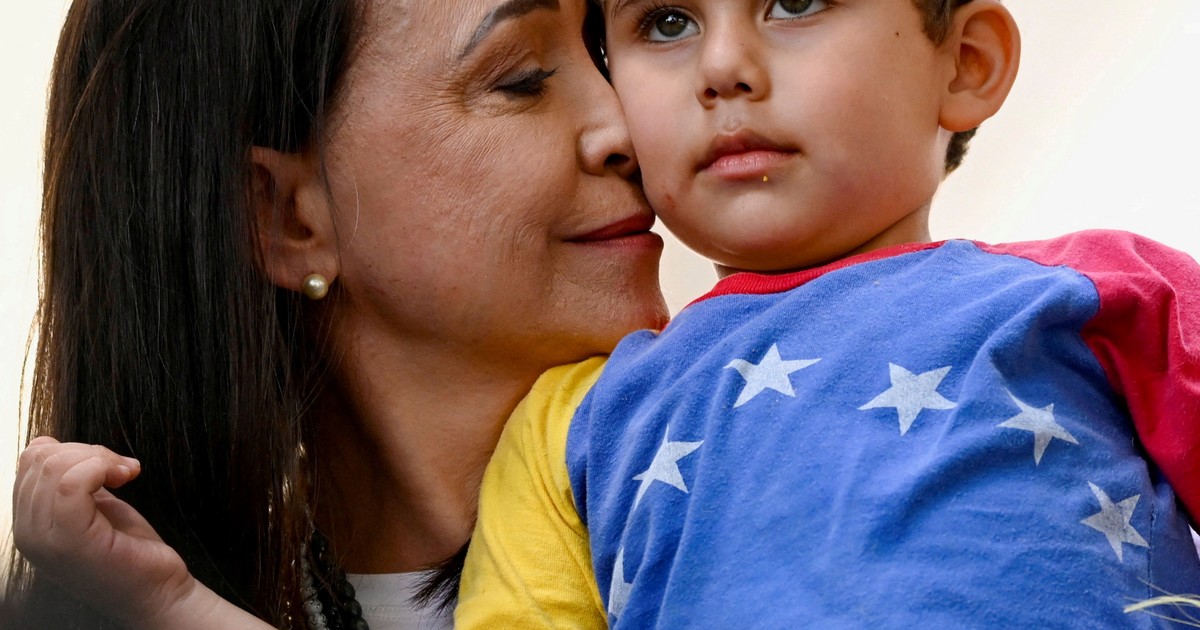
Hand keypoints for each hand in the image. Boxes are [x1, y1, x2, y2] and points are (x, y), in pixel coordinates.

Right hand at [12, 437, 270, 629]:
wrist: (157, 592)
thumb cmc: (131, 551)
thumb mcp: (93, 506)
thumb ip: (69, 480)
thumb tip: (48, 443)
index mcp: (31, 523)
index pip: (29, 461)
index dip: (72, 448)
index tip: (108, 464)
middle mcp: (28, 534)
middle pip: (39, 459)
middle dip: (88, 450)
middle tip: (121, 469)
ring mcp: (44, 541)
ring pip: (54, 466)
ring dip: (99, 457)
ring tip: (125, 473)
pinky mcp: (69, 542)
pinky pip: (71, 484)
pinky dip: (101, 467)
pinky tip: (124, 477)